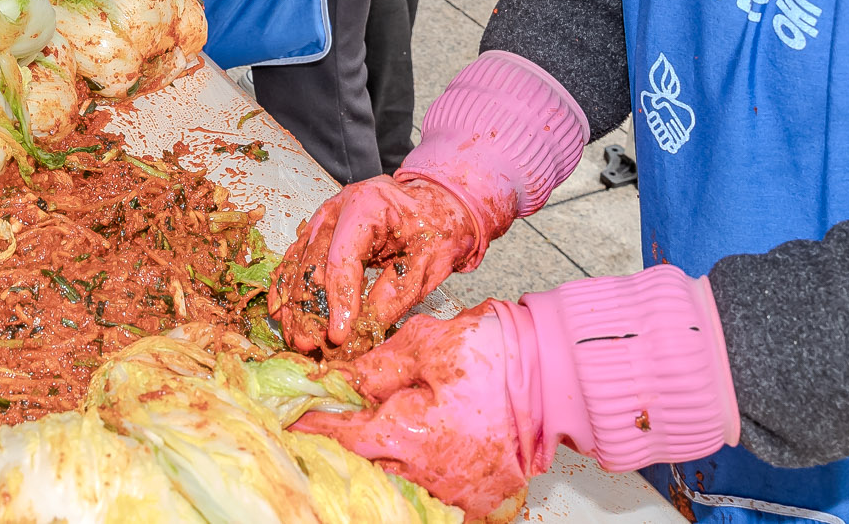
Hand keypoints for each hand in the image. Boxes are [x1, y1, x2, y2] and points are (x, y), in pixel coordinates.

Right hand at [271, 172, 487, 351]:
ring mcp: (324, 216)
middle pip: (313, 262)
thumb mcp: (428, 263)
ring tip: (296, 337)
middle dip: (309, 308)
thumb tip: (365, 329)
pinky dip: (288, 285)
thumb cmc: (437, 227)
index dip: (338, 302)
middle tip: (309, 344)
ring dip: (294, 302)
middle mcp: (336, 208)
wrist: (438, 202)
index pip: (342, 260)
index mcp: (366, 206)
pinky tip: (281, 309)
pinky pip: (297, 257)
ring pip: (299, 261)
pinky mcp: (320, 228)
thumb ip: (396, 294)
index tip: (337, 336)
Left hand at [300, 305, 534, 523]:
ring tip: (368, 452)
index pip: (344, 436)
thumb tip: (338, 379)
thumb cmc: (495, 355)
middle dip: (345, 453)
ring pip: (399, 490)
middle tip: (326, 436)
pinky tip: (409, 471)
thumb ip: (375, 366)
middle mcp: (429, 473)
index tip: (293, 420)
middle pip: (367, 472)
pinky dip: (418, 489)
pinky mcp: (480, 503)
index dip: (314, 426)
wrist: (554, 374)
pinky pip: (436, 503)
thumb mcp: (425, 345)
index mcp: (409, 433)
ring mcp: (457, 495)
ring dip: (381, 473)